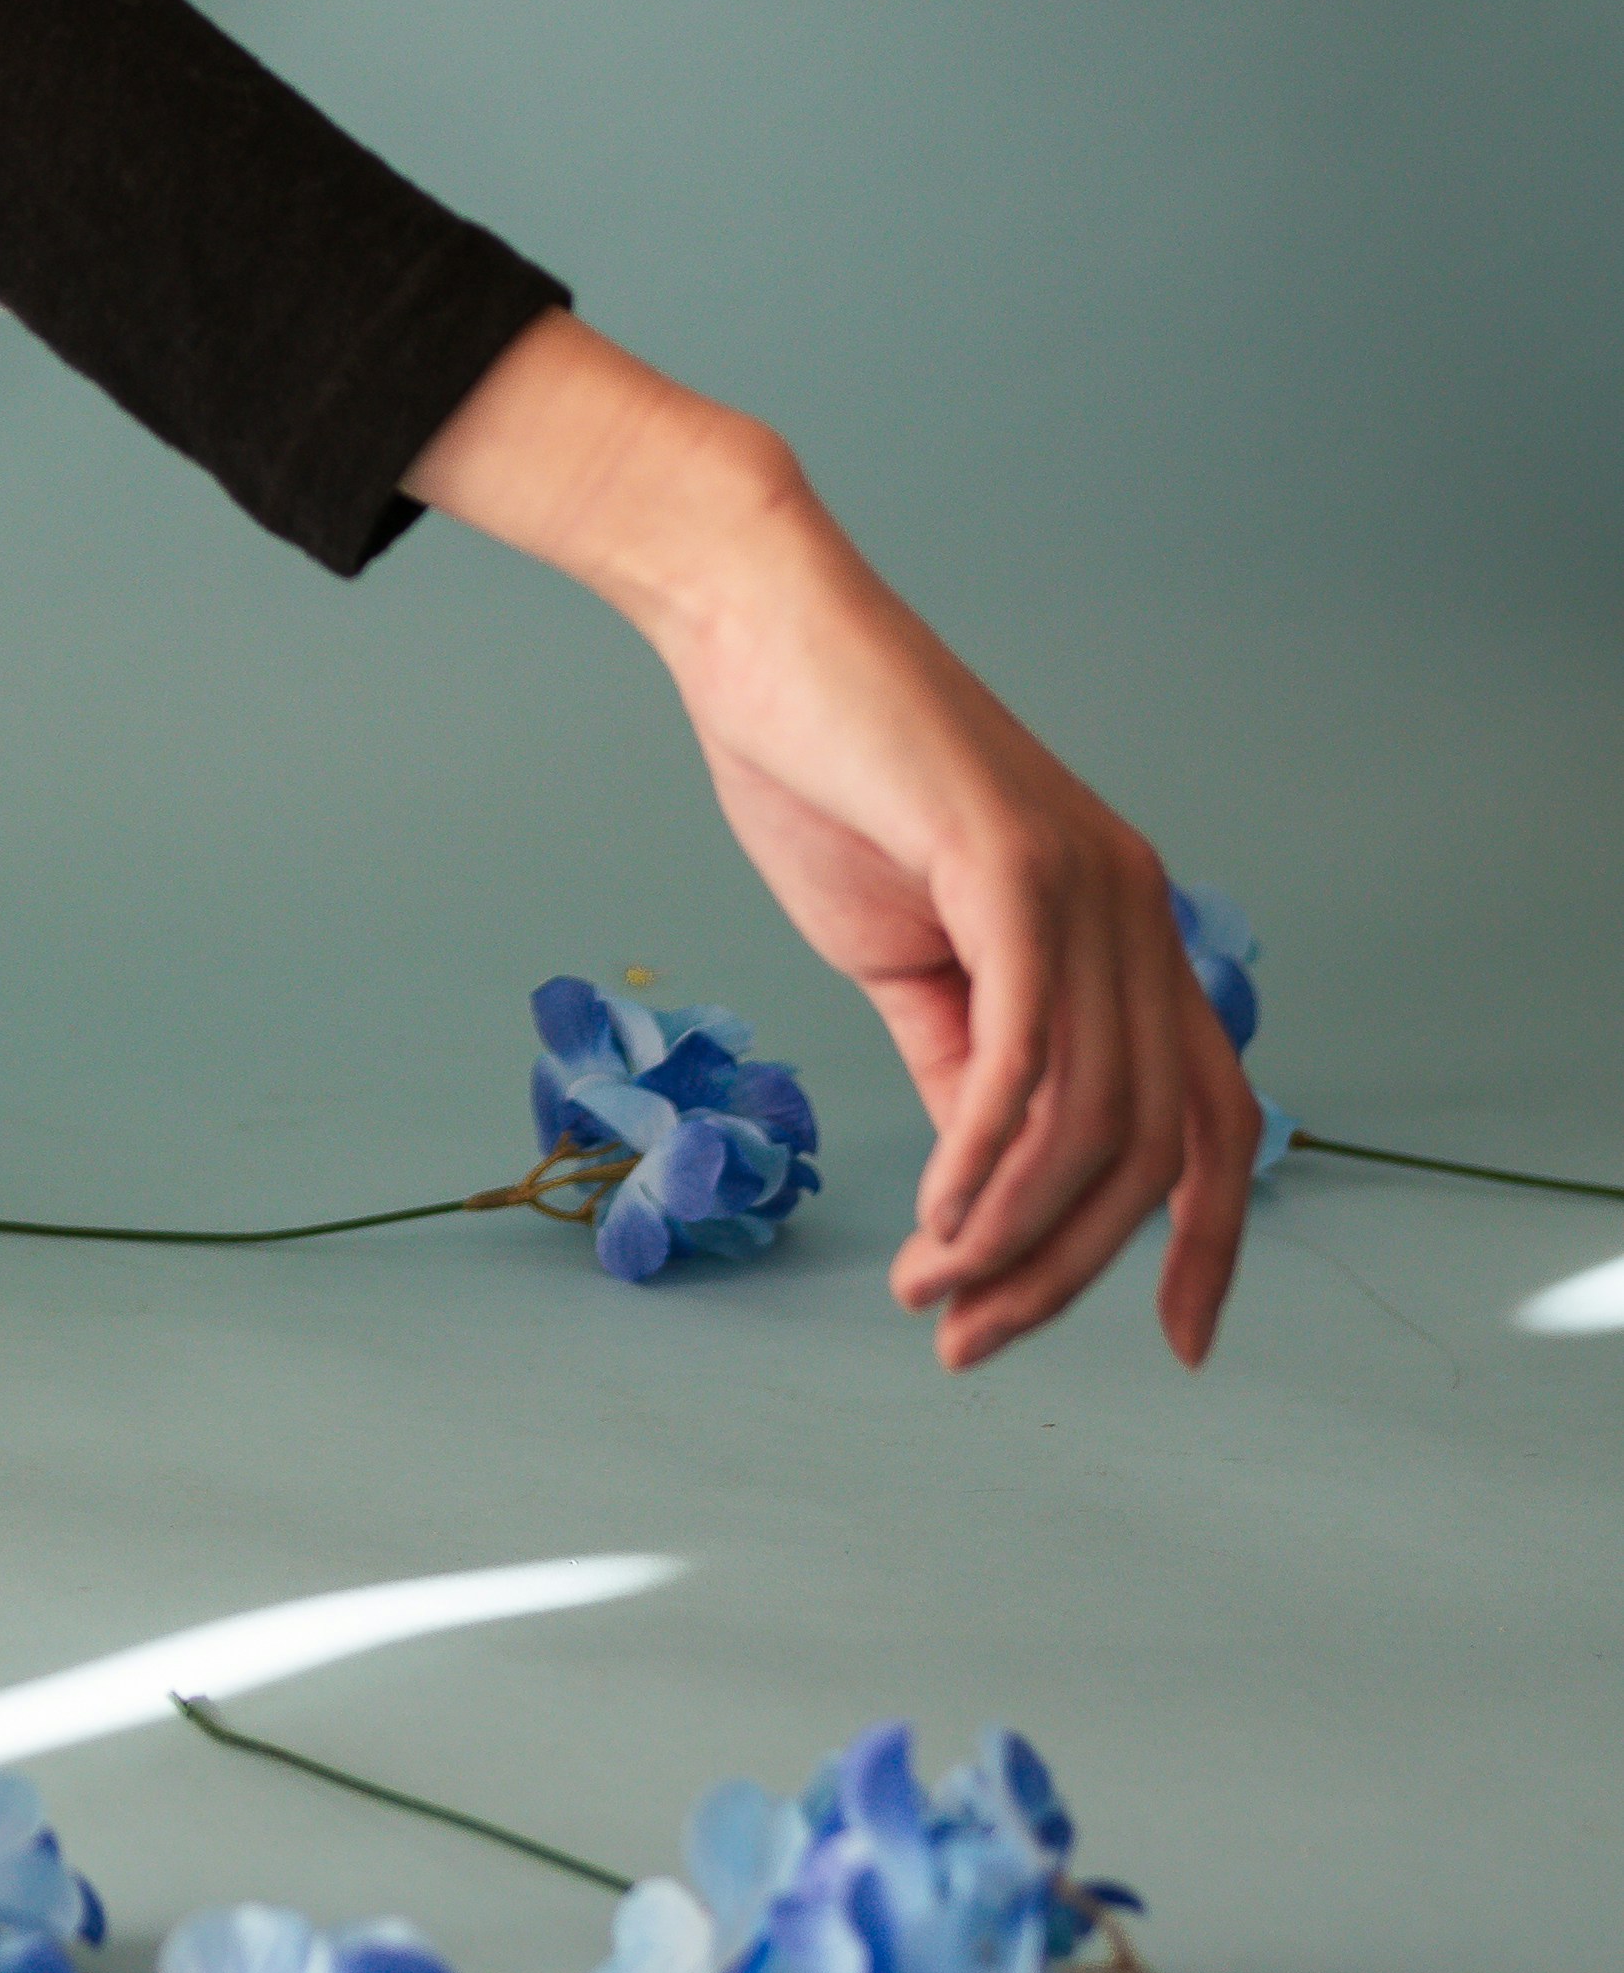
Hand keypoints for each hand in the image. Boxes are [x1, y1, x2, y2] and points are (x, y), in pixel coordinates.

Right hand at [410, 314, 1262, 1370]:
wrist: (758, 629)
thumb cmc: (824, 772)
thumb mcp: (906, 950)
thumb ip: (964, 1056)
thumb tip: (993, 1187)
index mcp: (1126, 924)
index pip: (1216, 1116)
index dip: (1210, 1241)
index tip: (1174, 1343)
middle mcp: (1136, 907)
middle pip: (1156, 1147)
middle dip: (1071, 1271)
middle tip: (967, 1341)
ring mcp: (1085, 883)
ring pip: (1096, 1119)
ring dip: (1013, 1238)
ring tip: (932, 1298)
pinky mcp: (1010, 865)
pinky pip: (1027, 1055)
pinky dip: (986, 1159)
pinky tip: (936, 1220)